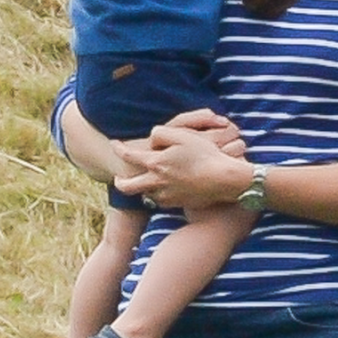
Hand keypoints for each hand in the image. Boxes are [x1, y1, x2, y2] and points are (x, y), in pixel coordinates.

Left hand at [113, 121, 249, 208]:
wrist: (224, 180)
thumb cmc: (205, 154)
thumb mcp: (182, 135)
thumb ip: (161, 133)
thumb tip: (151, 140)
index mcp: (155, 163)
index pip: (129, 156)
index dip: (119, 149)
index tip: (114, 144)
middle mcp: (157, 182)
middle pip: (128, 187)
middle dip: (120, 182)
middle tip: (117, 179)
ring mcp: (167, 196)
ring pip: (145, 195)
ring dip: (143, 188)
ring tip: (145, 182)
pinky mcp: (178, 204)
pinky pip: (162, 201)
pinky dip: (159, 195)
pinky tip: (164, 190)